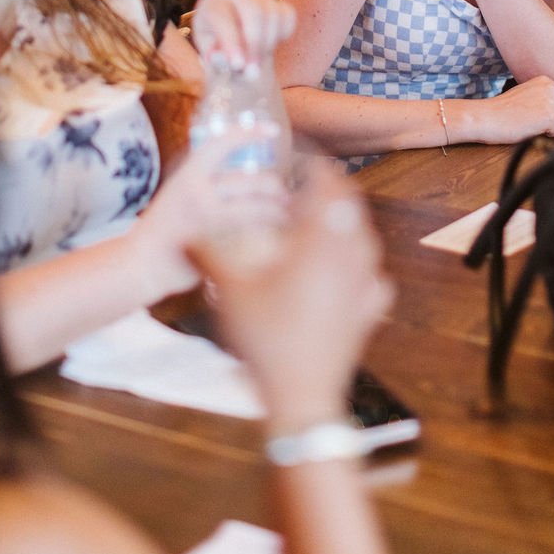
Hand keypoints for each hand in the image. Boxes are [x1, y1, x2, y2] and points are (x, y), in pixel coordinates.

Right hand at [137, 130, 288, 300]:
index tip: (272, 130)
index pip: (222, 143)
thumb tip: (242, 169)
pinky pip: (253, 234)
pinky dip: (268, 232)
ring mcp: (209, 220)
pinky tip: (277, 235)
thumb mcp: (177, 191)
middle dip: (275, 186)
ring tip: (284, 213)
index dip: (250, 132)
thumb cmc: (161, 227)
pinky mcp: (217, 246)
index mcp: (188, 175)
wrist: (140, 263)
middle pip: (252, 180)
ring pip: (258, 208)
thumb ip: (204, 178)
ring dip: (278, 210)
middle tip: (284, 193)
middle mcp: (199, 194)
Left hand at [192, 0, 295, 70]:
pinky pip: (288, 16)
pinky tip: (268, 48)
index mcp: (211, 5)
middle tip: (254, 72)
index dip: (230, 41)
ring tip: (256, 64)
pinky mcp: (278, 5)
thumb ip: (218, 62)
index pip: (222, 17)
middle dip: (255, 43)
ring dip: (268, 44)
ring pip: (272, 14)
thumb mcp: (214, 63)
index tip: (238, 65)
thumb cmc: (221, 57)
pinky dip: (283, 35)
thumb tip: (229, 61)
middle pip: (253, 10)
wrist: (239, 53)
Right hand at [194, 159, 392, 429]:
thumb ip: (207, 254)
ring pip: (362, 236)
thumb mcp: (230, 291)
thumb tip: (182, 233)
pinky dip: (356, 261)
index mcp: (322, 238)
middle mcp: (353, 253)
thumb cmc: (266, 338)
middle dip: (327, 190)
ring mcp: (367, 282)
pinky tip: (342, 271)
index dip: (314, 163)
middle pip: (349, 204)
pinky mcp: (371, 309)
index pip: (328, 181)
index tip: (297, 157)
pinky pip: (371, 272)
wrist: (302, 397)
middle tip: (303, 186)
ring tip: (316, 225)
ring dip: (342, 222)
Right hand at [467, 75, 553, 142]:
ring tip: (533, 125)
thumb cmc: (503, 110)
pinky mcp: (550, 116)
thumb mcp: (528, 94)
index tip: (540, 116)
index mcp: (546, 81)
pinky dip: (547, 136)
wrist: (487, 117)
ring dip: (553, 129)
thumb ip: (547, 97)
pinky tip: (531, 129)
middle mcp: (551, 88)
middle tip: (537, 122)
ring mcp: (551, 101)